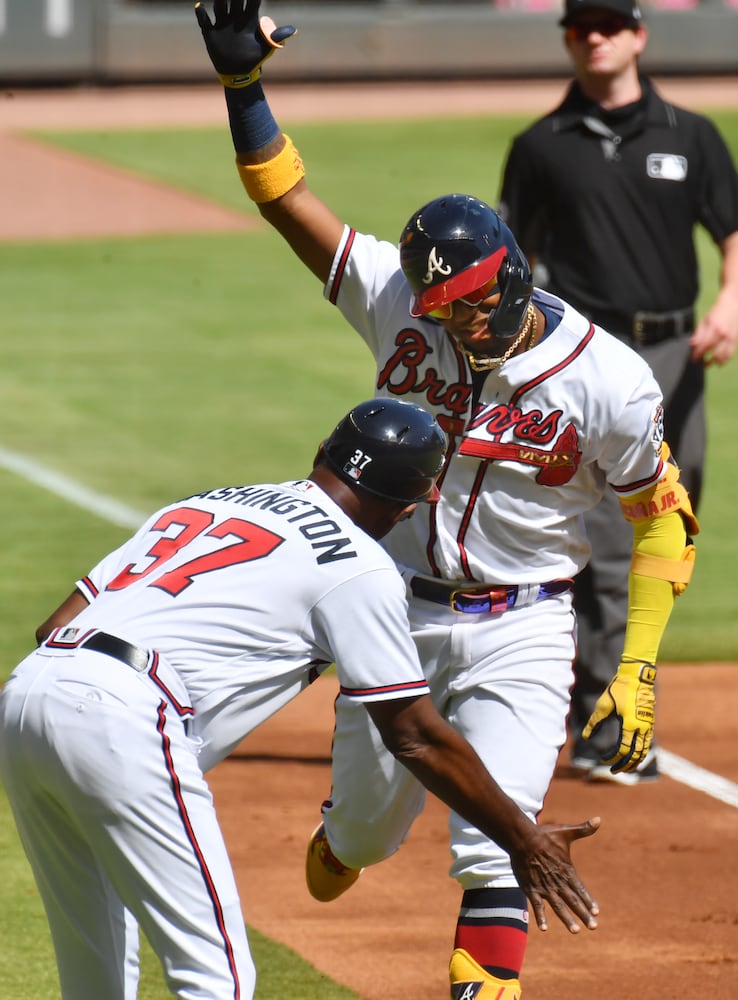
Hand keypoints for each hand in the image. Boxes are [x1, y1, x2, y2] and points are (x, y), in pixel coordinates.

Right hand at [195, 0, 295, 86]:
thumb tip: (293, 30)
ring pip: (220, 6)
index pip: (252, 2)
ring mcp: (222, 24)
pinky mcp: (211, 34)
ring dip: (220, 0)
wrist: (239, 74)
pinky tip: (200, 7)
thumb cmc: (254, 59)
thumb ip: (276, 37)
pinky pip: (204, 21)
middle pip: (234, 0)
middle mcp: (235, 19)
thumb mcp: (266, 48)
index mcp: (249, 20)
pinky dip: (201, 14)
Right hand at [509, 817, 599, 932]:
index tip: (596, 912)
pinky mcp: (530, 888)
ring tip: (575, 931)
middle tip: (593, 927)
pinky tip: (544, 928)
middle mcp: (557, 881)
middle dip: (583, 914)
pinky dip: (540, 917)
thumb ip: (583, 829)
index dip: (588, 900)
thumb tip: (599, 819)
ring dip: (566, 919)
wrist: (521, 838)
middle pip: (572, 901)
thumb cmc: (544, 835)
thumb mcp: (565, 832)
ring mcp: (544, 886)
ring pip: (558, 906)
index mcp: (566, 869)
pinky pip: (537, 905)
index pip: (580, 888)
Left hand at [582, 660, 655, 772]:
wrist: (637, 676)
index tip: (603, 760)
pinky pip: (647, 742)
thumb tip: (585, 737)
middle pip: (636, 755)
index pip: (623, 750)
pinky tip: (633, 753)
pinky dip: (641, 751)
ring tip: (626, 768)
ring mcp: (649, 725)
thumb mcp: (603, 705)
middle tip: (615, 772)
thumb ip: (594, 722)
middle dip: (626, 766)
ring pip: (645, 750)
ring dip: (635, 761)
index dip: (613, 758)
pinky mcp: (650, 721)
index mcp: (631, 725)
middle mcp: (642, 728)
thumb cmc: (618, 689)